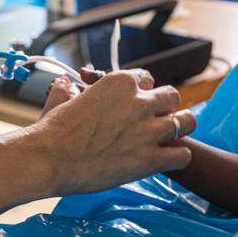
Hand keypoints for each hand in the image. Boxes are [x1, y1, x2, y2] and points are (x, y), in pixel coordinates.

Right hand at [26, 69, 195, 196]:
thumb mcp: (62, 99)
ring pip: (187, 122)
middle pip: (172, 96)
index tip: (137, 102)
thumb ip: (69, 89)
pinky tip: (168, 159)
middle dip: (167, 106)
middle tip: (158, 118)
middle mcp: (139, 102)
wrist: (50, 158)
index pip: (147, 78)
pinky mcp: (149, 159)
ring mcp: (148, 131)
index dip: (143, 91)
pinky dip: (178, 157)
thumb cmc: (52, 129)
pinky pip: (182, 154)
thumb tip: (65, 83)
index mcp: (120, 82)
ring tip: (173, 136)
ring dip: (181, 127)